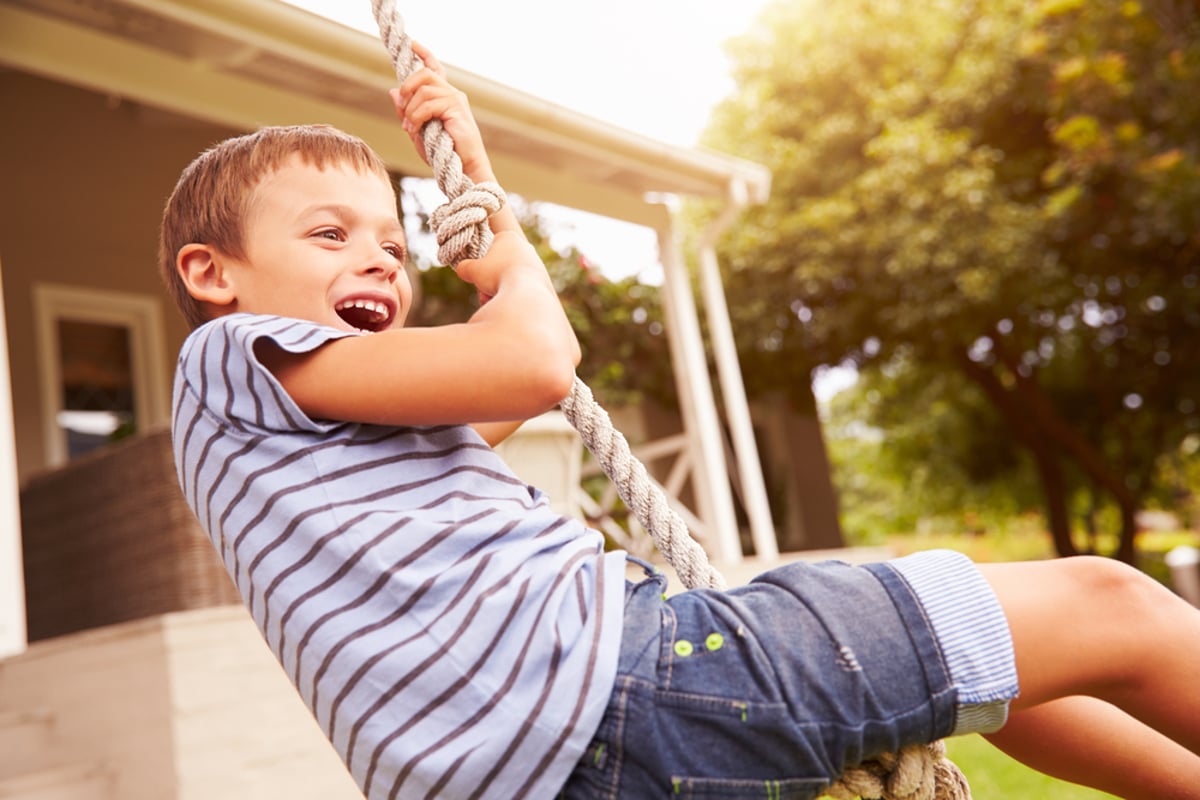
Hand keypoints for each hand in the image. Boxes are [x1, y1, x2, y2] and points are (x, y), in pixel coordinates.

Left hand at [390, 42, 492, 183]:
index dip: (424, 54)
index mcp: (445, 97)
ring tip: (408, 128)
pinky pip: (427, 105)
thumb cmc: (443, 154)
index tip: (412, 44)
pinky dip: (416, 117)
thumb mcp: (418, 131)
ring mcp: (456, 100)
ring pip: (423, 90)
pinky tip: (413, 130)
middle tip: (401, 108)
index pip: (435, 69)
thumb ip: (407, 112)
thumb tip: (392, 92)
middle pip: (425, 73)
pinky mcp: (456, 108)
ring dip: (410, 110)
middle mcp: (452, 94)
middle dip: (407, 86)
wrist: (464, 170)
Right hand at [454, 230, 546, 298]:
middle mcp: (525, 247)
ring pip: (509, 279)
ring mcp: (536, 264)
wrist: (526, 294)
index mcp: (509, 237)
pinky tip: (509, 304)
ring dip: (499, 291)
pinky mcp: (544, 280)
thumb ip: (464, 267)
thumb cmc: (497, 276)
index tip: (479, 274)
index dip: (481, 262)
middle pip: (500, 265)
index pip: (490, 246)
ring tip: (495, 300)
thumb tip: (463, 270)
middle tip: (485, 291)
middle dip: (490, 280)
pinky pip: (522, 289)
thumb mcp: (472, 270)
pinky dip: (513, 297)